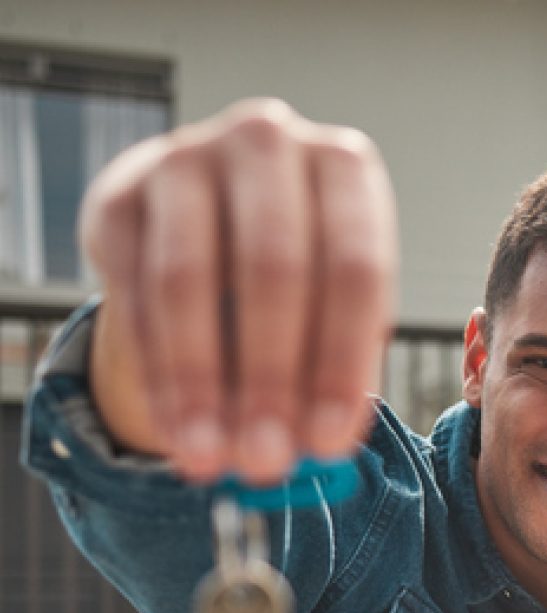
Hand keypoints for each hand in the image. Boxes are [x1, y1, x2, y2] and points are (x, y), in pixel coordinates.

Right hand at [80, 98, 396, 483]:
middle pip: (273, 271)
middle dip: (269, 379)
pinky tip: (175, 428)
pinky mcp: (120, 194)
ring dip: (201, 382)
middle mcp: (268, 144)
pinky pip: (133, 289)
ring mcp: (186, 158)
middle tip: (265, 461)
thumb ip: (337, 370)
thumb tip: (320, 453)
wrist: (212, 218)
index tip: (328, 443)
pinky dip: (156, 369)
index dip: (341, 363)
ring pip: (189, 280)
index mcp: (345, 168)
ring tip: (212, 459)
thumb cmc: (303, 274)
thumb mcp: (338, 308)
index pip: (354, 270)